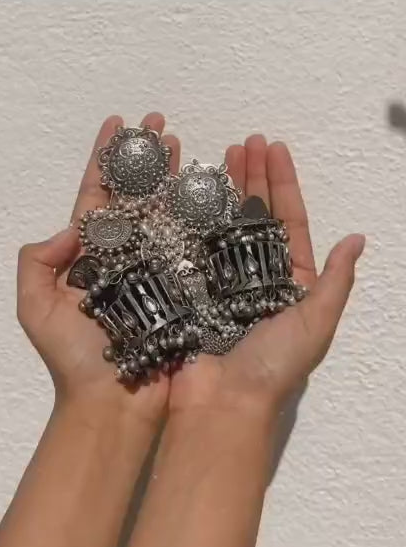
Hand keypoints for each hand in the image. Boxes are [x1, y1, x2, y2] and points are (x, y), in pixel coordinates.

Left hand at [16, 112, 179, 422]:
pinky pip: (193, 241)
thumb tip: (70, 228)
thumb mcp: (37, 309)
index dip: (107, 159)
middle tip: (162, 124)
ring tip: (189, 145)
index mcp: (89, 254)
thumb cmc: (75, 359)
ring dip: (177, 176)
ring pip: (168, 211)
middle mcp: (125, 253)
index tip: (119, 122)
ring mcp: (156, 266)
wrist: (115, 403)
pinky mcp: (183, 283)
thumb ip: (38, 263)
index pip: (98, 195)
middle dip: (147, 157)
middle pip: (137, 193)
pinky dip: (202, 213)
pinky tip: (213, 188)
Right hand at [169, 135, 364, 415]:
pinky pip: (192, 244)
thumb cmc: (272, 364)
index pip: (290, 222)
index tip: (275, 149)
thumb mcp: (315, 322)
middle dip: (253, 177)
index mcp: (290, 284)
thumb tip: (358, 239)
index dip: (284, 184)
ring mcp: (219, 281)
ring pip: (223, 223)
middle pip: (256, 215)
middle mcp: (255, 278)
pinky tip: (189, 190)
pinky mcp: (188, 287)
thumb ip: (335, 281)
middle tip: (246, 142)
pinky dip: (191, 216)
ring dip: (224, 188)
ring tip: (221, 154)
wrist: (222, 404)